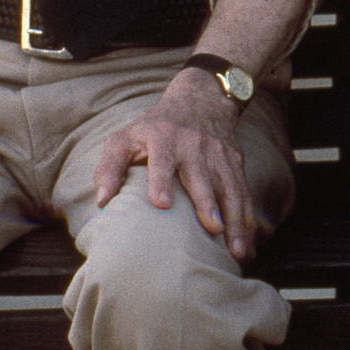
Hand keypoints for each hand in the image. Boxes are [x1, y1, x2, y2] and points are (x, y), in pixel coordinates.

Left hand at [92, 70, 258, 258]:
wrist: (199, 100)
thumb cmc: (153, 128)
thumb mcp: (126, 138)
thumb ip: (110, 167)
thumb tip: (101, 202)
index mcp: (163, 138)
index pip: (162, 159)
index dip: (161, 180)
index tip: (162, 204)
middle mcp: (193, 145)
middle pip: (202, 176)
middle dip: (208, 202)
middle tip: (212, 229)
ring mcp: (218, 154)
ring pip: (229, 187)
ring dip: (234, 218)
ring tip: (237, 249)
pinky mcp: (235, 163)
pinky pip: (243, 192)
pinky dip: (247, 219)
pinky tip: (248, 245)